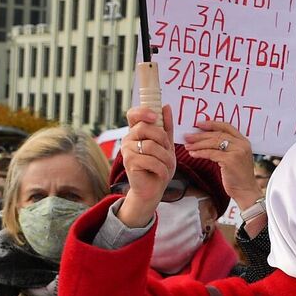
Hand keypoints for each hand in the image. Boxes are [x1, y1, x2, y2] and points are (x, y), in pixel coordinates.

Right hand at [116, 103, 174, 227]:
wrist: (153, 189)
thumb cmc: (159, 166)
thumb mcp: (166, 145)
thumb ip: (166, 127)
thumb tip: (166, 106)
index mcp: (136, 132)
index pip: (133, 114)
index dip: (142, 111)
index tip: (154, 116)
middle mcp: (128, 139)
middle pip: (145, 128)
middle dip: (162, 139)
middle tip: (168, 151)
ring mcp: (127, 151)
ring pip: (151, 146)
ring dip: (165, 157)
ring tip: (167, 165)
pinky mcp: (129, 163)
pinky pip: (150, 160)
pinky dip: (161, 168)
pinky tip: (161, 174)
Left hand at [185, 119, 257, 207]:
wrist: (246, 191)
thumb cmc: (239, 176)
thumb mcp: (236, 157)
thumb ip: (227, 147)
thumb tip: (206, 140)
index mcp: (243, 141)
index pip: (227, 126)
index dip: (212, 124)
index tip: (199, 124)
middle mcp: (241, 144)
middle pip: (217, 135)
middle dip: (200, 135)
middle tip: (187, 136)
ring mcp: (236, 152)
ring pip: (213, 143)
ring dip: (198, 144)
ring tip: (187, 145)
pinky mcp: (230, 161)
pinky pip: (211, 154)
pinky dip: (200, 153)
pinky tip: (193, 154)